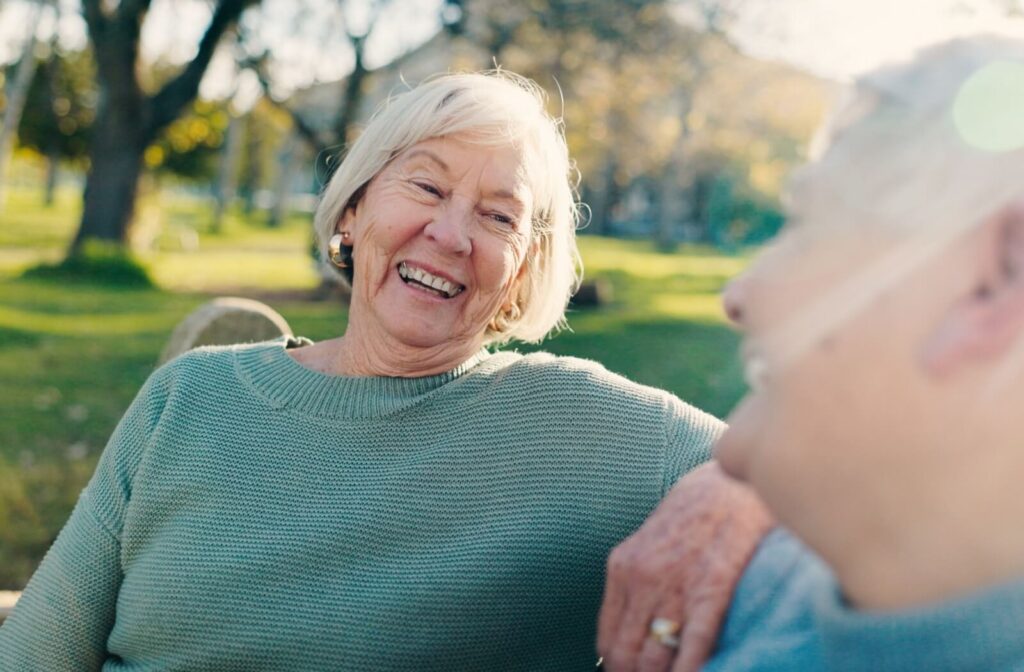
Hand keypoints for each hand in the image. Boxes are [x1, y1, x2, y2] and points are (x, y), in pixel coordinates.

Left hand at [597, 461, 773, 671]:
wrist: (733, 483)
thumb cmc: (694, 515)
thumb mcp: (648, 543)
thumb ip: (636, 584)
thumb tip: (631, 633)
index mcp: (623, 567)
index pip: (608, 640)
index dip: (618, 669)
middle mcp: (642, 579)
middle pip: (627, 655)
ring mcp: (675, 585)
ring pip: (655, 659)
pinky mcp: (712, 588)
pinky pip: (694, 645)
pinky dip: (690, 669)